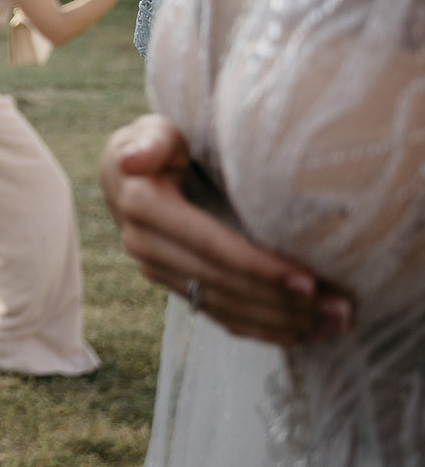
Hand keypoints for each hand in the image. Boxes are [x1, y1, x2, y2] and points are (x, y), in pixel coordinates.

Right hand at [101, 115, 352, 344]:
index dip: (257, 266)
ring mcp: (158, 271)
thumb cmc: (154, 145)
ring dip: (282, 321)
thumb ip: (150, 142)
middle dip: (283, 300)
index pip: (209, 244)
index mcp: (144, 207)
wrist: (126, 178)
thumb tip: (131, 162)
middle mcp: (146, 246)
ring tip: (335, 324)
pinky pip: (219, 316)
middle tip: (340, 309)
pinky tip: (304, 334)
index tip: (308, 280)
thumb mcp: (152, 132)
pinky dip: (263, 330)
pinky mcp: (175, 286)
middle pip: (223, 282)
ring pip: (225, 306)